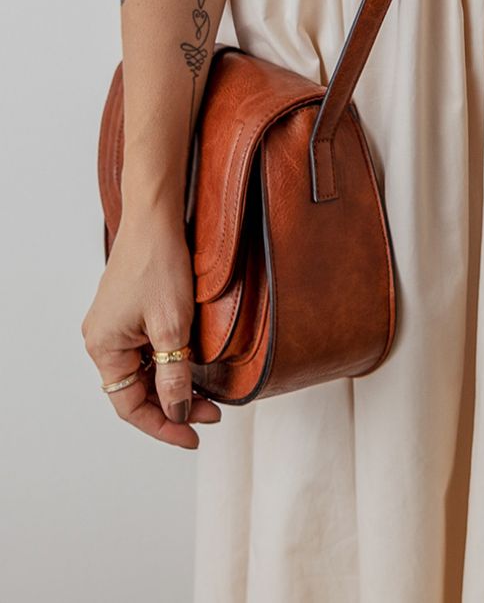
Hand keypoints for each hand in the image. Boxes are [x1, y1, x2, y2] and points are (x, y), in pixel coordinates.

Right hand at [81, 208, 220, 447]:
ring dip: (172, 384)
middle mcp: (102, 339)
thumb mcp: (172, 326)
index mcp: (103, 348)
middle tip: (211, 413)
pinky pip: (145, 349)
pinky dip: (168, 362)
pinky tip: (190, 364)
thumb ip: (174, 374)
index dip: (163, 425)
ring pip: (142, 370)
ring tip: (206, 393)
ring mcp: (113, 324)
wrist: (156, 217)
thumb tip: (178, 411)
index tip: (194, 436)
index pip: (130, 406)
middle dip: (173, 405)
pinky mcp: (127, 311)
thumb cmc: (159, 264)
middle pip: (135, 390)